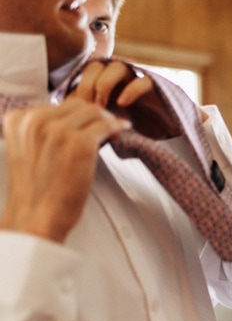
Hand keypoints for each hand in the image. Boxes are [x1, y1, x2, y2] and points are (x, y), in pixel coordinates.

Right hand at [0, 99, 130, 242]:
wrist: (37, 216)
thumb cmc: (37, 188)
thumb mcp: (26, 149)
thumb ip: (39, 130)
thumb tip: (69, 117)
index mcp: (20, 120)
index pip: (57, 105)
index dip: (75, 116)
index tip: (85, 126)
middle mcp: (36, 121)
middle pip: (77, 104)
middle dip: (92, 115)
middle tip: (103, 129)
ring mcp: (58, 131)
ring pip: (93, 111)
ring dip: (106, 120)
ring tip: (111, 132)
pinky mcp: (80, 143)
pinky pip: (106, 124)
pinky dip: (117, 126)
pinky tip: (122, 130)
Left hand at [66, 59, 180, 139]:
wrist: (174, 135)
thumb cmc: (140, 130)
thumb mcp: (109, 124)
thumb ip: (92, 117)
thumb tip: (64, 117)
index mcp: (107, 83)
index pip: (83, 75)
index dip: (74, 90)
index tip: (71, 112)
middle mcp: (121, 78)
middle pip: (95, 66)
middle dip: (85, 86)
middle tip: (85, 107)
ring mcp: (139, 79)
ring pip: (116, 66)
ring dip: (103, 85)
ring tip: (102, 107)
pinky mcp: (159, 86)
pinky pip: (142, 80)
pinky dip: (130, 90)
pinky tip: (123, 105)